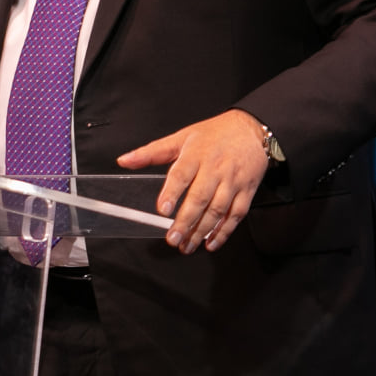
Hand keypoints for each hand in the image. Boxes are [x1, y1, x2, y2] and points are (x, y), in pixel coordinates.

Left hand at [117, 110, 270, 253]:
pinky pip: (236, 214)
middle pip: (200, 197)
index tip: (163, 209)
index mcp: (196, 154)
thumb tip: (124, 160)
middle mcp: (215, 168)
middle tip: (173, 239)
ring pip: (218, 209)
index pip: (182, 174)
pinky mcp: (246, 190)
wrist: (250, 129)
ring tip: (187, 245)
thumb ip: (152, 152)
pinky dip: (224, 231)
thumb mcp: (182, 137)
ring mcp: (232, 180)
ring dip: (202, 230)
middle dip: (186, 221)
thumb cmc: (215, 134)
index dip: (172, 192)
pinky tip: (211, 242)